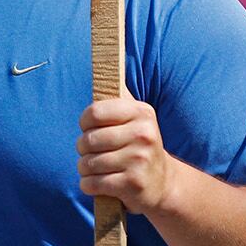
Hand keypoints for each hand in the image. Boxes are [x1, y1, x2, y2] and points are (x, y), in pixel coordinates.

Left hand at [78, 96, 174, 214]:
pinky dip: (88, 185)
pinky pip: (93, 183)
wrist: (163, 183)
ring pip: (88, 163)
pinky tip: (96, 183)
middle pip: (88, 140)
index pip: (95, 112)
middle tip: (89, 151)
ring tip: (93, 168)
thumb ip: (120, 96)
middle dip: (82, 148)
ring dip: (84, 168)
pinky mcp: (133, 184)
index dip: (84, 122)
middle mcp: (143, 134)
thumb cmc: (139, 145)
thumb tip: (111, 61)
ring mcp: (139, 160)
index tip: (88, 128)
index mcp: (142, 113)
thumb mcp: (136, 117)